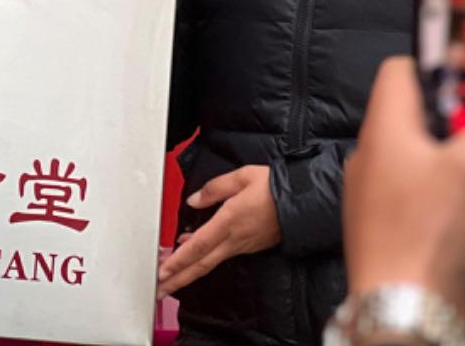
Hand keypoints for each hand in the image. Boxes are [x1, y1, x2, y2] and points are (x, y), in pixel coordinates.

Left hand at [157, 164, 281, 296]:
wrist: (306, 202)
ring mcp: (243, 245)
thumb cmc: (276, 187)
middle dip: (178, 279)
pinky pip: (221, 255)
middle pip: (200, 264)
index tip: (163, 270)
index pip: (197, 245)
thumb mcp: (242, 176)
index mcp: (229, 221)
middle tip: (159, 288)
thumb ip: (214, 188)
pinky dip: (203, 260)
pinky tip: (192, 256)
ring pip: (210, 263)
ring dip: (188, 272)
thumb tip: (194, 200)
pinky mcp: (250, 246)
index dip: (178, 260)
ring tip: (169, 279)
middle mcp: (234, 239)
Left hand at [344, 57, 464, 314]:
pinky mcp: (418, 244)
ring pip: (454, 179)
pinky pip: (464, 225)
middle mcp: (386, 165)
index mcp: (386, 133)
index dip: (438, 63)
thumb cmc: (422, 235)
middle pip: (434, 126)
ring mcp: (400, 207)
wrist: (404, 315)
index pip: (400, 74)